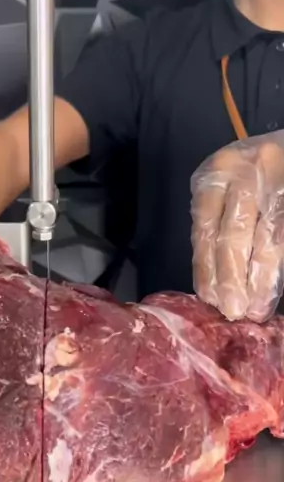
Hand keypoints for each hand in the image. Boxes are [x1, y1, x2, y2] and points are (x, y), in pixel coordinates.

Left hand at [191, 132, 283, 321]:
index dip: (207, 265)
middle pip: (235, 231)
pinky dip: (278, 265)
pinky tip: (270, 289)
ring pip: (268, 236)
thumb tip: (214, 287)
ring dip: (262, 277)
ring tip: (256, 308)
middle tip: (233, 310)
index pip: (206, 224)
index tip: (210, 298)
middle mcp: (247, 170)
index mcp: (217, 171)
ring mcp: (278, 179)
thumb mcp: (226, 189)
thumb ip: (217, 226)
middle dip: (232, 275)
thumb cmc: (251, 176)